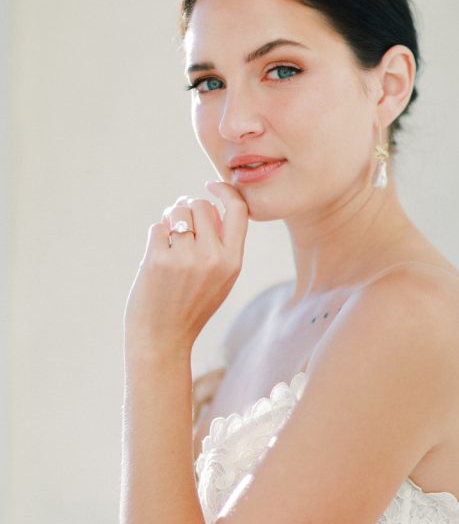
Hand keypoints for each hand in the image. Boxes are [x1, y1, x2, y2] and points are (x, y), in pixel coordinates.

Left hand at [124, 181, 247, 356]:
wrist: (163, 338)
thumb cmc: (190, 307)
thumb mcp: (220, 279)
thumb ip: (220, 245)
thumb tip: (206, 203)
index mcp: (233, 262)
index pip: (238, 210)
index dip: (225, 191)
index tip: (212, 185)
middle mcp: (212, 257)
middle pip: (201, 204)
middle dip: (187, 208)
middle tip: (179, 224)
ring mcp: (185, 258)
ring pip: (176, 211)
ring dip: (168, 219)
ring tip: (167, 240)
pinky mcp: (158, 259)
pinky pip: (156, 227)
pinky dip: (154, 237)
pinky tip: (156, 257)